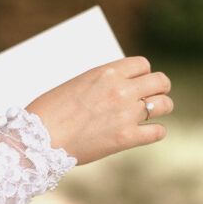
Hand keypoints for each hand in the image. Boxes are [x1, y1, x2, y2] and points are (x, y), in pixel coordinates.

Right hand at [26, 56, 171, 164]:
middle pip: (161, 81)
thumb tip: (119, 85)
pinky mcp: (126, 138)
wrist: (37, 139)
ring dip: (161, 108)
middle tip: (151, 96)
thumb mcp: (77, 84)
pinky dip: (155, 132)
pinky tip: (146, 132)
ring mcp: (126, 114)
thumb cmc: (49, 111)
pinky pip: (158, 132)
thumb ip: (102, 82)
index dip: (143, 74)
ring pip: (165, 104)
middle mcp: (121, 89)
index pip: (143, 64)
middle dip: (158, 88)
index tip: (138, 82)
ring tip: (151, 114)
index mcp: (107, 72)